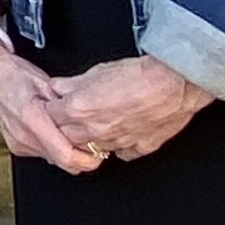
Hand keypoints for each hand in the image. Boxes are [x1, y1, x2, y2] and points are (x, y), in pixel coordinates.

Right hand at [0, 34, 99, 173]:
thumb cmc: (10, 72)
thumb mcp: (45, 82)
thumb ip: (66, 105)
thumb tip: (88, 119)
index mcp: (32, 118)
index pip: (67, 156)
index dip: (88, 159)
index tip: (100, 152)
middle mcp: (23, 135)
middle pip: (63, 162)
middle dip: (81, 155)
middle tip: (92, 142)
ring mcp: (17, 142)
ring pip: (53, 159)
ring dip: (66, 151)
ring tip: (72, 132)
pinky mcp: (15, 145)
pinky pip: (42, 153)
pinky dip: (53, 146)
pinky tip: (54, 131)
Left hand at [48, 55, 213, 163]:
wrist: (174, 83)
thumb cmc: (139, 74)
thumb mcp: (96, 71)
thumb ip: (72, 83)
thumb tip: (59, 88)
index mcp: (79, 109)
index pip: (50, 115)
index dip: (53, 108)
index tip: (57, 104)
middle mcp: (95, 130)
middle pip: (66, 136)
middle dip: (65, 126)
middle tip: (73, 115)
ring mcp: (117, 143)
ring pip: (92, 148)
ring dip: (90, 138)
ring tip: (98, 122)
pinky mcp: (139, 148)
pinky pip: (121, 153)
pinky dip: (118, 146)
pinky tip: (121, 133)